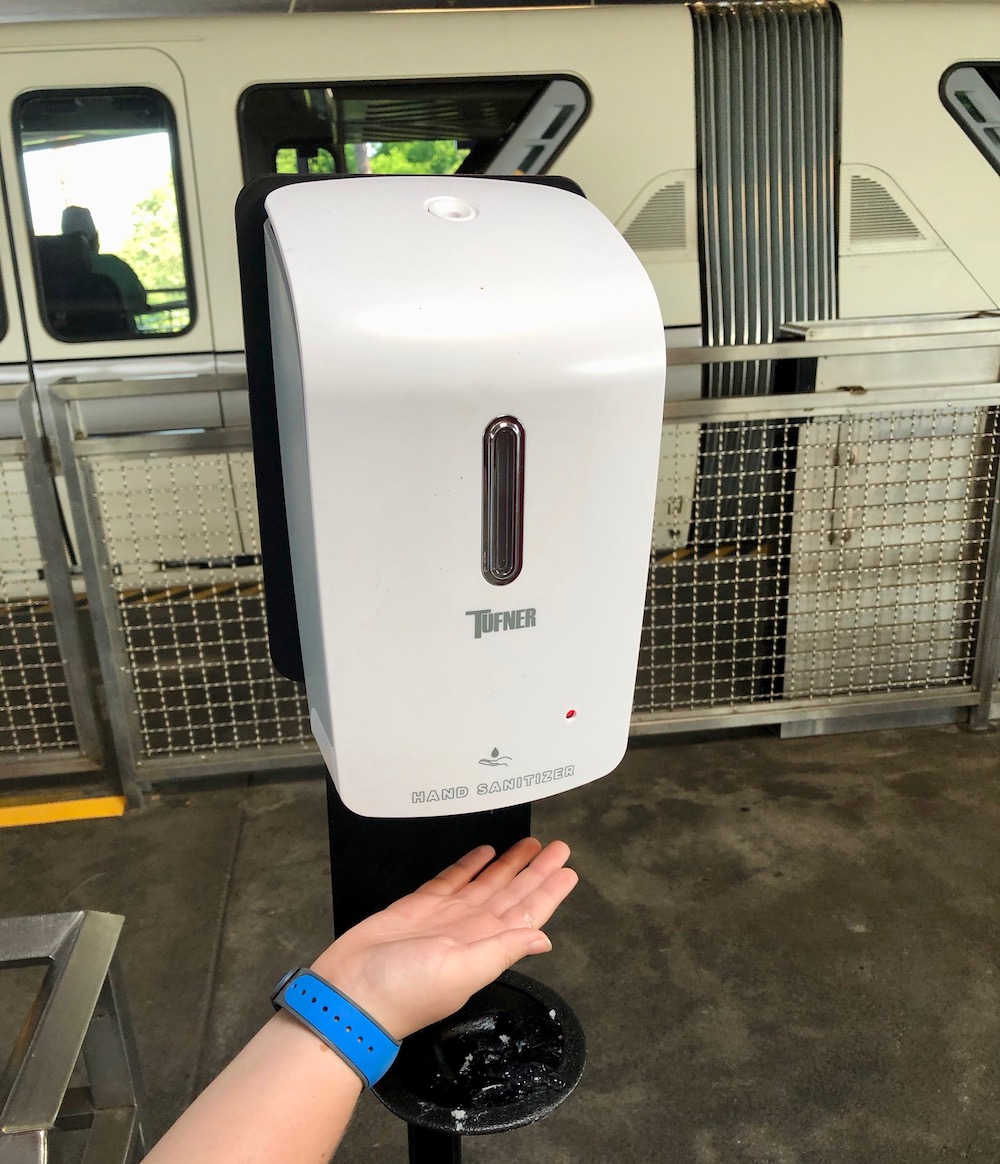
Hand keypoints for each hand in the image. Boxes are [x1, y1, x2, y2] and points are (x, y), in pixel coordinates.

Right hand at [310, 838, 576, 1040]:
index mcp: (485, 947)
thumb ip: (501, 950)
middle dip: (536, 871)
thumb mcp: (460, 972)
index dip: (548, 892)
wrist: (349, 995)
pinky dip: (469, 866)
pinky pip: (451, 881)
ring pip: (486, 884)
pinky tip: (484, 853)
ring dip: (508, 865)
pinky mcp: (418, 908)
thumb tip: (543, 939)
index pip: (527, 914)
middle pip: (512, 894)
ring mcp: (445, 918)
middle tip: (558, 848)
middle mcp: (470, 931)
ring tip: (529, 845)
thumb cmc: (402, 993)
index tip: (568, 871)